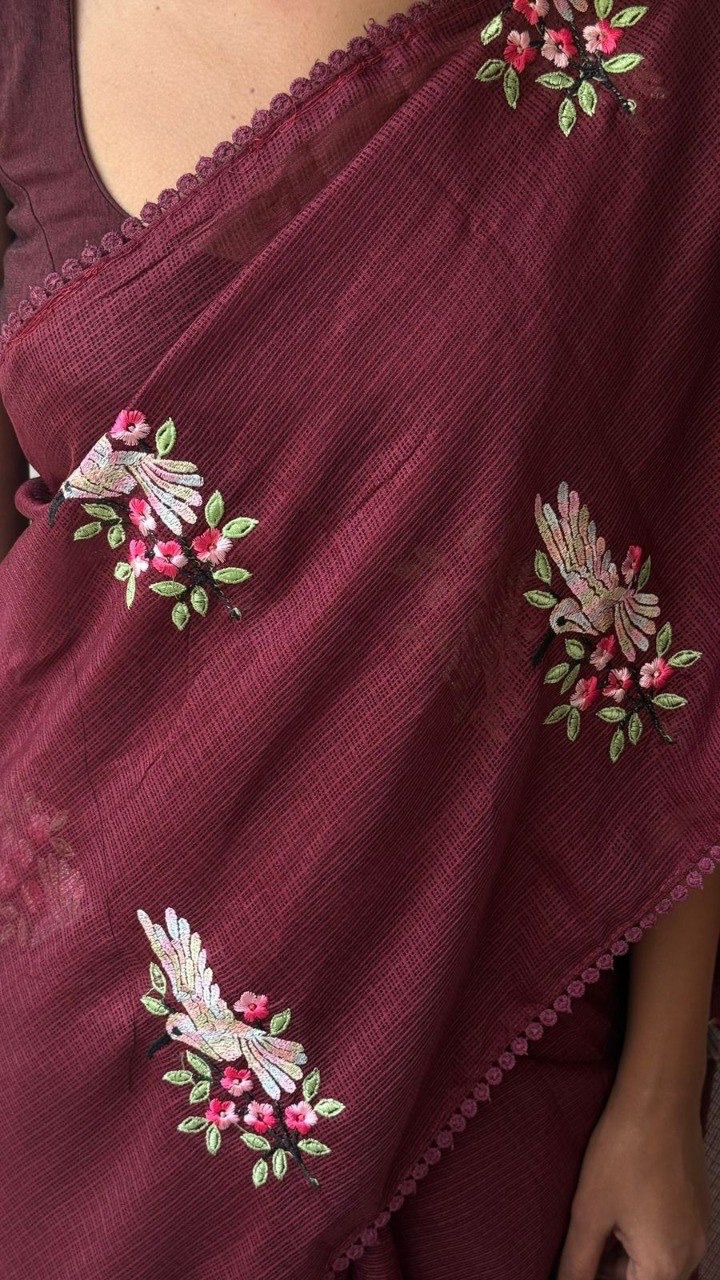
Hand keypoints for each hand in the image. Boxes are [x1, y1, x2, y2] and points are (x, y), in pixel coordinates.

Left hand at [557, 1088, 709, 1279]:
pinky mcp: (694, 1210)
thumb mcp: (590, 1212)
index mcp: (665, 1264)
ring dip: (623, 1262)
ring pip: (655, 1265)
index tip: (575, 1271)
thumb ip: (577, 1263)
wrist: (660, 1099)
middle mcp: (690, 1255)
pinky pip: (667, 1242)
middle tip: (578, 1257)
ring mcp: (696, 1232)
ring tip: (589, 1238)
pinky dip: (640, 1242)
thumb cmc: (623, 1151)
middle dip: (608, 1275)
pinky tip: (612, 1220)